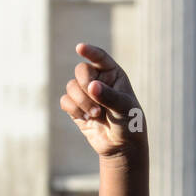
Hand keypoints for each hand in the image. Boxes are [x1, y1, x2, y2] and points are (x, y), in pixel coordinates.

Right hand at [60, 43, 144, 157]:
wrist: (123, 147)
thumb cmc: (130, 124)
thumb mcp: (125, 108)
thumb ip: (109, 96)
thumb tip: (92, 86)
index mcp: (113, 75)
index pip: (100, 58)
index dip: (90, 52)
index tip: (80, 48)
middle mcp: (98, 80)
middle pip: (80, 70)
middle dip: (85, 85)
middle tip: (97, 101)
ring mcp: (85, 94)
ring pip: (71, 86)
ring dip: (82, 101)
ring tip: (97, 115)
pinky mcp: (76, 107)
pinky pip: (65, 101)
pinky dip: (74, 110)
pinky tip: (87, 119)